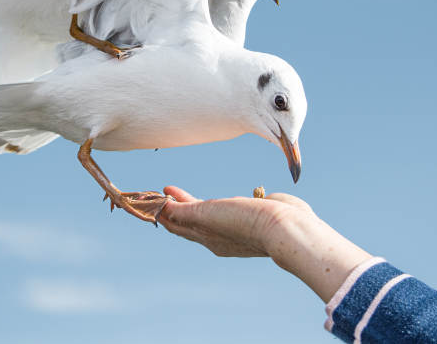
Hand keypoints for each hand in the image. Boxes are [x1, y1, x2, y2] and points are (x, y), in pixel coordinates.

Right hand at [159, 186, 371, 302]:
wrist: (283, 228)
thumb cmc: (284, 219)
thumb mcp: (266, 207)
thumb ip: (259, 202)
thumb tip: (261, 196)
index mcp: (229, 240)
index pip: (204, 231)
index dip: (190, 219)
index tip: (179, 208)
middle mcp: (216, 240)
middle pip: (185, 229)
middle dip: (170, 217)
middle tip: (156, 205)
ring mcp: (208, 231)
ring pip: (179, 222)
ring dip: (164, 211)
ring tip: (151, 202)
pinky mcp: (204, 217)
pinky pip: (178, 212)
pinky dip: (166, 207)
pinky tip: (160, 198)